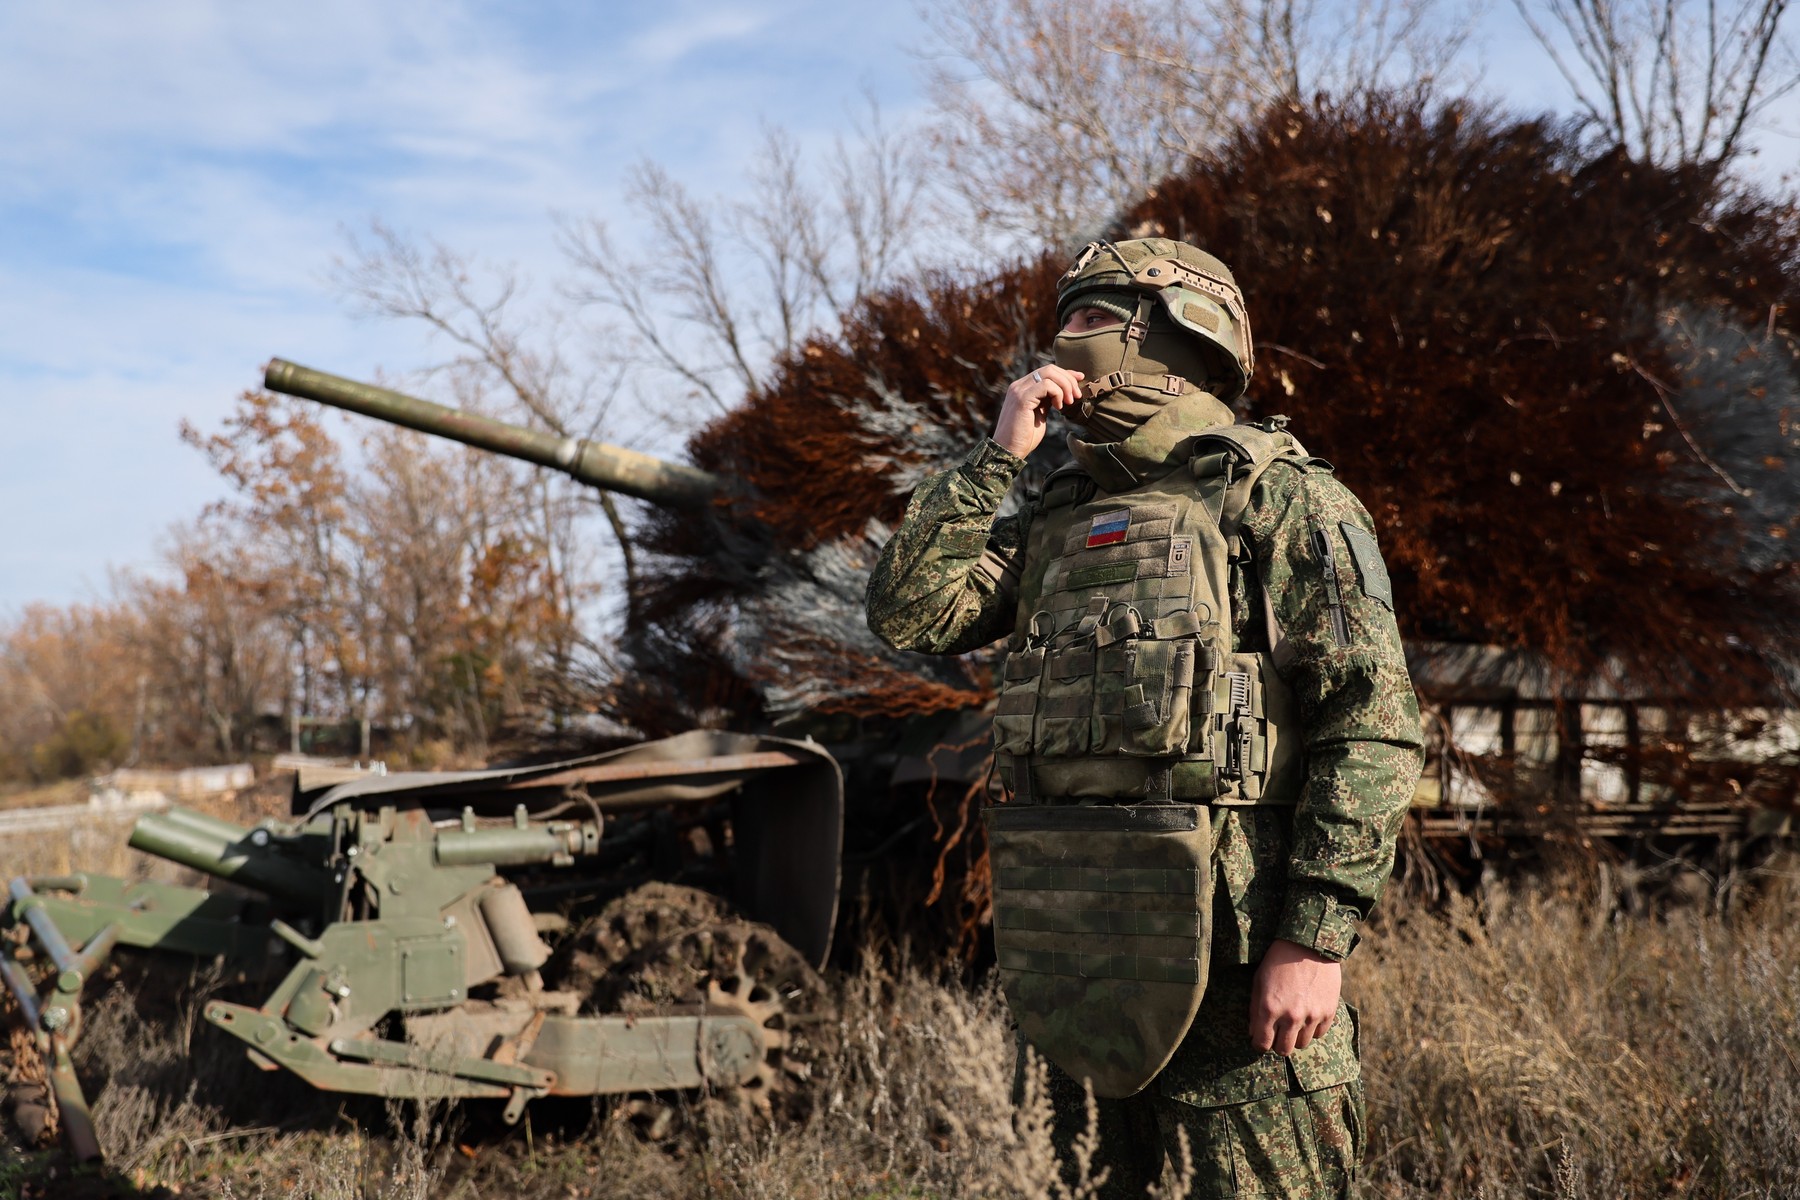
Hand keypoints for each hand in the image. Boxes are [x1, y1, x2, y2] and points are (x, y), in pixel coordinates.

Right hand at [993, 365, 1084, 457]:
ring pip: (1049, 373)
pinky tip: (1058, 407)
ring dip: (1065, 386)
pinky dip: (1057, 394)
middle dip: (1068, 380)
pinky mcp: (1022, 399)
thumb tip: (1063, 390)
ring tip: (1069, 402)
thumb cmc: (1025, 437)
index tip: (1081, 379)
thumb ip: (1047, 400)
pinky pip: (1046, 385)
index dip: (1066, 373)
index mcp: (1023, 387)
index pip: (1047, 371)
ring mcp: (1019, 390)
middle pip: (1050, 369)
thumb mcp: (1040, 413)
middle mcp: (1019, 385)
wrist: (1010, 451)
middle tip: (1077, 396)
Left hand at [1249, 939, 1341, 1055]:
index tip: (1261, 1039)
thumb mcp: (1258, 981)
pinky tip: (1308, 1014)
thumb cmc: (1278, 961)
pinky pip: (1319, 1033)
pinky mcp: (1328, 1011)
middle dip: (1278, 1043)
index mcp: (1269, 1008)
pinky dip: (1312, 1028)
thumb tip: (1253, 1033)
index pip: (1262, 1044)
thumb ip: (1255, 1010)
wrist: (1309, 944)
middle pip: (1284, 1049)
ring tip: (1294, 1021)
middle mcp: (1291, 1016)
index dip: (1259, 1044)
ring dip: (1296, 1036)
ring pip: (1302, 1044)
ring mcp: (1311, 1015)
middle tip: (1278, 1032)